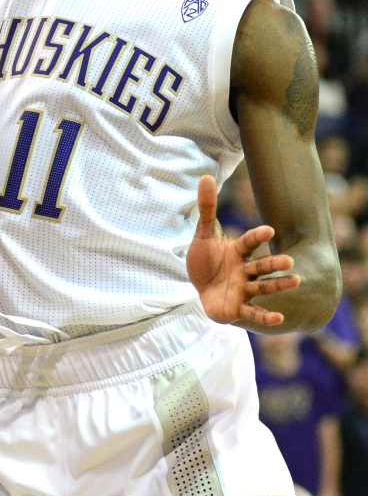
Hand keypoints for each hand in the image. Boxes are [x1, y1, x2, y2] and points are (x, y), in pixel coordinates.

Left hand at [188, 175, 299, 325]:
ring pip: (264, 287)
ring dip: (279, 285)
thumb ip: (207, 208)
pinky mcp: (237, 308)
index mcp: (237, 251)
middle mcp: (245, 270)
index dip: (257, 236)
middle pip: (261, 266)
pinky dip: (265, 316)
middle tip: (289, 261)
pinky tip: (279, 318)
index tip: (268, 230)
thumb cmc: (206, 260)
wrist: (199, 288)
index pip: (248, 242)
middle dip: (275, 263)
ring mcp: (243, 289)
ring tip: (296, 281)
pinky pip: (253, 312)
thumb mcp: (203, 235)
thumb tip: (204, 177)